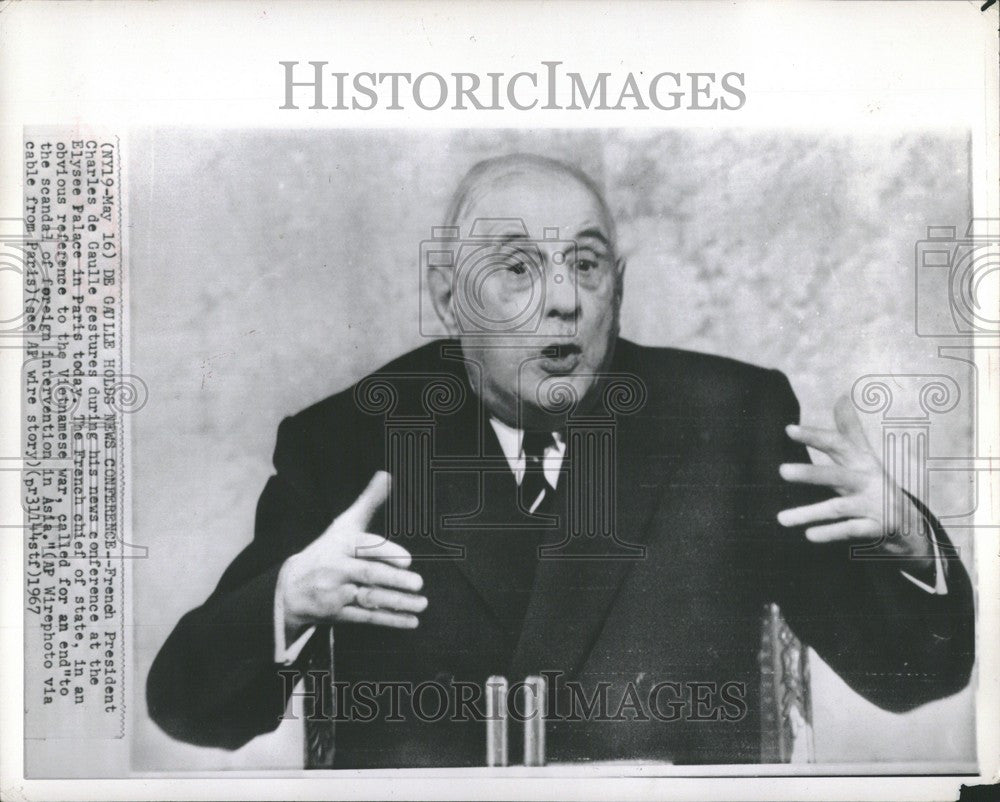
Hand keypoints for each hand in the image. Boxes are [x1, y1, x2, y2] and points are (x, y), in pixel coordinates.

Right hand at [277, 471, 426, 637]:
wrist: (289, 587)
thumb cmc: (327, 551)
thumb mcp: (344, 525)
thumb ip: (368, 502)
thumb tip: (387, 475)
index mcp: (341, 544)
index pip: (363, 546)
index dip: (385, 552)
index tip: (407, 559)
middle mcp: (337, 568)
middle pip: (368, 574)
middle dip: (393, 580)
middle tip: (418, 582)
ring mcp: (336, 593)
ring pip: (369, 598)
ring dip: (397, 603)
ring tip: (422, 604)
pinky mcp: (338, 615)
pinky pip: (366, 618)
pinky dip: (390, 620)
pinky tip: (411, 622)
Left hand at [776, 395, 932, 564]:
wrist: (911, 525)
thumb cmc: (875, 484)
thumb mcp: (864, 458)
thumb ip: (850, 430)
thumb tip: (842, 396)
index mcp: (862, 462)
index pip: (838, 445)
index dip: (815, 437)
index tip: (788, 429)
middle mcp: (868, 481)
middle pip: (837, 475)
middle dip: (810, 473)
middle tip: (781, 471)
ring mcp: (874, 505)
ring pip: (838, 507)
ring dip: (809, 513)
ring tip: (781, 519)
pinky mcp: (877, 529)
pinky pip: (850, 531)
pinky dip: (830, 533)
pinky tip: (809, 535)